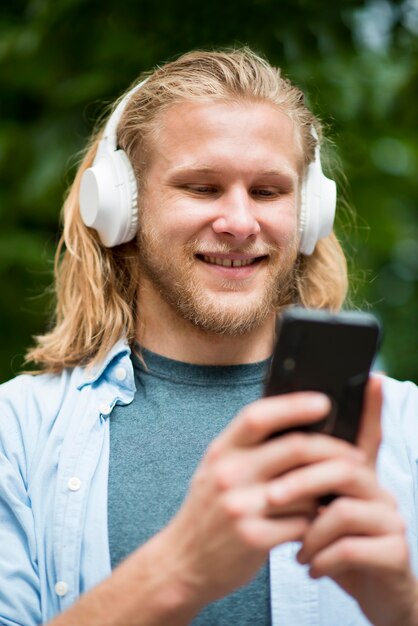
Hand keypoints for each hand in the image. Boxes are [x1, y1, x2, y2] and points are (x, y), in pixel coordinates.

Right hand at [158, 391, 365, 611]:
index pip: (258, 416)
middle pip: (293, 449)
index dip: (293, 405)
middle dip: (331, 449)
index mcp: (221, 451)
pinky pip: (301, 523)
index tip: (324, 402)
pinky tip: (317, 523)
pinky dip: (315, 521)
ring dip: (326, 491)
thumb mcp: (216, 469)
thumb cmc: (208, 511)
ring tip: (336, 493)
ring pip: (304, 489)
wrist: (183, 562)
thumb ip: (247, 447)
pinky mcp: (253, 539)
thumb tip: (296, 423)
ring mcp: (240, 507)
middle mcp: (228, 474)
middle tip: (355, 455)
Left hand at [291, 377, 417, 625]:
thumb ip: (306, 478)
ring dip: (309, 530)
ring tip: (296, 547)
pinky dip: (322, 558)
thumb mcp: (319, 510)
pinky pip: (351, 547)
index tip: (372, 377)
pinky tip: (310, 567)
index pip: (366, 433)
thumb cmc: (335, 546)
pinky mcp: (394, 554)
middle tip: (272, 498)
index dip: (370, 407)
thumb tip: (274, 447)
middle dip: (301, 481)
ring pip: (343, 509)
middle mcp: (379, 490)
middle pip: (342, 467)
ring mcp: (390, 520)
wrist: (368, 596)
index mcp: (359, 476)